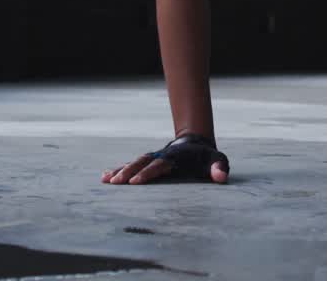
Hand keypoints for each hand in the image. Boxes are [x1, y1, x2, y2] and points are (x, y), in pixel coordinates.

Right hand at [101, 134, 229, 184]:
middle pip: (142, 163)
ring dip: (120, 170)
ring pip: (134, 162)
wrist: (195, 142)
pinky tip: (104, 176)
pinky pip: (131, 164)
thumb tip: (221, 178)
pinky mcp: (147, 161)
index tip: (136, 182)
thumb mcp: (217, 160)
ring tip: (105, 180)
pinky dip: (117, 169)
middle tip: (116, 183)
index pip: (160, 165)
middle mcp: (161, 156)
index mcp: (175, 158)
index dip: (148, 173)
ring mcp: (153, 157)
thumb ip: (219, 168)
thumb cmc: (207, 157)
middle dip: (128, 172)